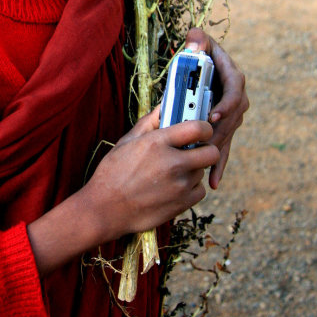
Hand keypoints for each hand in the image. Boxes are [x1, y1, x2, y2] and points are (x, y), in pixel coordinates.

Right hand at [84, 108, 219, 242]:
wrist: (106, 209)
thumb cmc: (113, 173)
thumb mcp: (126, 142)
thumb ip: (149, 122)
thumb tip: (164, 106)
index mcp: (157, 143)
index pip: (199, 128)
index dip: (204, 128)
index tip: (200, 131)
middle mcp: (172, 163)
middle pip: (211, 152)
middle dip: (205, 149)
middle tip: (193, 151)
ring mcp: (179, 185)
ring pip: (202, 171)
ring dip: (193, 169)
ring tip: (172, 172)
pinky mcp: (182, 203)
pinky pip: (200, 190)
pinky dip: (191, 188)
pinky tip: (174, 187)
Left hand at [184, 28, 248, 188]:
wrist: (203, 65)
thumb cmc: (200, 52)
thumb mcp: (200, 42)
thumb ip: (198, 39)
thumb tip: (196, 38)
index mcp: (233, 77)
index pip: (236, 91)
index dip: (226, 104)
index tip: (213, 115)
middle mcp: (237, 98)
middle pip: (232, 119)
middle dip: (218, 134)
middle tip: (203, 145)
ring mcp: (231, 115)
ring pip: (227, 136)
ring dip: (217, 154)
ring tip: (207, 171)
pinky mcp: (224, 129)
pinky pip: (223, 148)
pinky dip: (218, 165)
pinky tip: (214, 183)